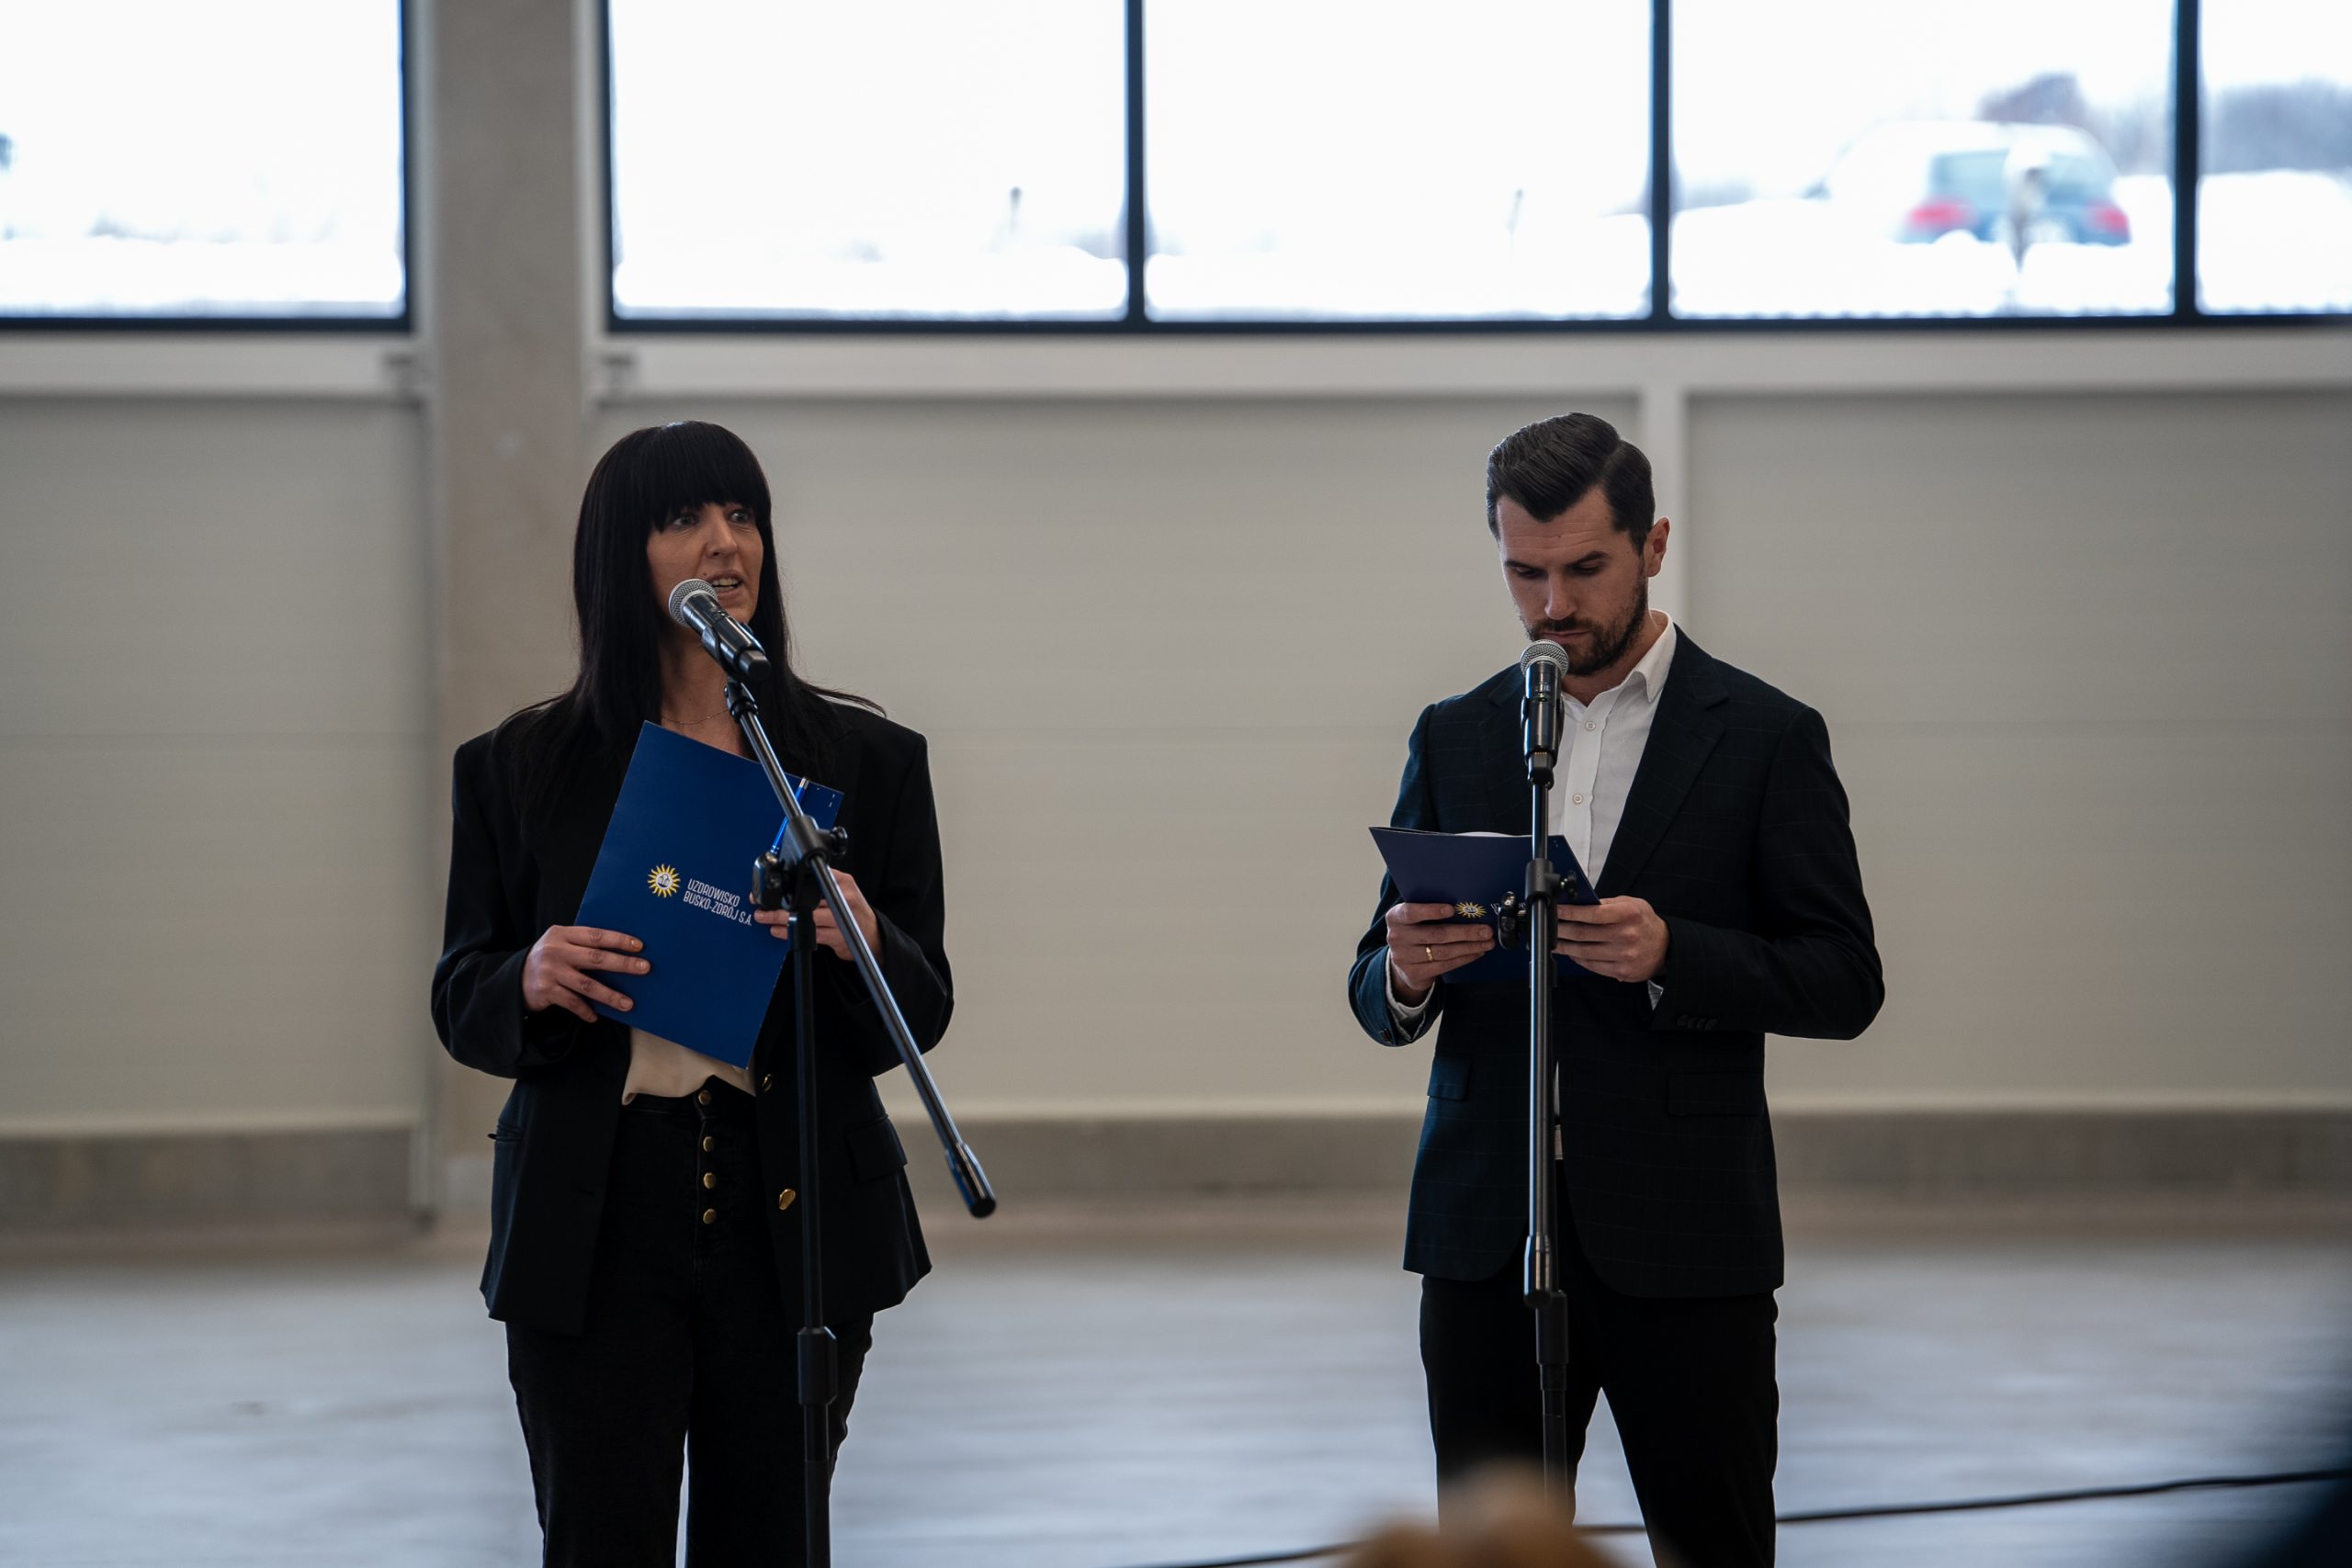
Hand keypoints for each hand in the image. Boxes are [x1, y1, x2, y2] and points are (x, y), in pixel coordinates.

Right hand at [522, 925, 647, 1022]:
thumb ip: (582, 944)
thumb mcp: (561, 944)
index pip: (595, 935)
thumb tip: (621, 952)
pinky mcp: (546, 991)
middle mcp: (555, 951)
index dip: (618, 940)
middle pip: (595, 958)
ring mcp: (550, 972)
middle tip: (644, 968)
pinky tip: (596, 1016)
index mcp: (562, 934)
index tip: (639, 946)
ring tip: (628, 1003)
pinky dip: (586, 1011)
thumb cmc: (549, 959)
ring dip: (610, 995)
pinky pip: (572, 1003)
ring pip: (587, 985)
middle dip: (622, 964)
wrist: (514, 979)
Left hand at [752, 870, 880, 961]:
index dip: (792, 882)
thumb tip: (792, 879)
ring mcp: (841, 919)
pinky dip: (790, 933)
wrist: (873, 935)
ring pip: (805, 917)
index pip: (814, 876)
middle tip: (761, 906)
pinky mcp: (838, 937)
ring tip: (765, 918)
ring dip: (781, 919)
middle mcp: (843, 898)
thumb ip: (823, 882)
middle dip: (780, 904)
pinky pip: (809, 934)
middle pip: (806, 899)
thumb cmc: (853, 911)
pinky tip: (778, 931)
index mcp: (843, 882)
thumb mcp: (843, 889)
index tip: (774, 885)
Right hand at [1384, 902, 1496, 1003]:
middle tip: (1486, 930)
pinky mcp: (1415, 973)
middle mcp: (1397, 937)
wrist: (1402, 960)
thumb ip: (1430, 911)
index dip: (1431, 911)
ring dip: (1469, 947)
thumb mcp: (1415, 918)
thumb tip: (1465, 906)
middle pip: (1436, 934)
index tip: (1451, 909)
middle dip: (1465, 932)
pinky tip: (1476, 953)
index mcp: (1396, 917)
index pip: (1411, 912)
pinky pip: (1444, 965)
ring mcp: (1404, 957)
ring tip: (1486, 942)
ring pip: (1443, 952)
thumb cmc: (1415, 931)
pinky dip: (1464, 958)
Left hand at [1554, 897, 1668, 982]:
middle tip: (1550, 926)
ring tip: (1555, 940)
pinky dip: (1578, 959)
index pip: (1591, 913)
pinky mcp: (1621, 971)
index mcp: (1627, 915)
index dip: (1569, 912)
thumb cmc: (1645, 923)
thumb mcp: (1631, 904)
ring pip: (1584, 952)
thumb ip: (1607, 903)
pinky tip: (1571, 952)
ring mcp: (1623, 956)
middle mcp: (1625, 936)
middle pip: (1583, 933)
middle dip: (1562, 929)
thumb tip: (1580, 904)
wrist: (1666, 947)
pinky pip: (1592, 965)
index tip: (1556, 910)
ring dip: (1565, 946)